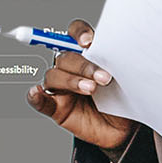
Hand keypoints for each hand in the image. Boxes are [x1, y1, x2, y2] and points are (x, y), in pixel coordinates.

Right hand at [25, 19, 133, 150]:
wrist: (126, 129)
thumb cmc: (125, 100)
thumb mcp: (124, 78)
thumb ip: (115, 62)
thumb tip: (116, 49)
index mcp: (88, 55)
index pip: (75, 34)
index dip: (79, 33)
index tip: (88, 42)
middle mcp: (72, 68)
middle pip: (65, 57)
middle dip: (84, 66)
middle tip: (104, 78)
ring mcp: (62, 88)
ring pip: (54, 76)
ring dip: (71, 81)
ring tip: (91, 89)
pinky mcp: (56, 108)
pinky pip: (40, 101)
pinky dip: (36, 96)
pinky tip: (37, 92)